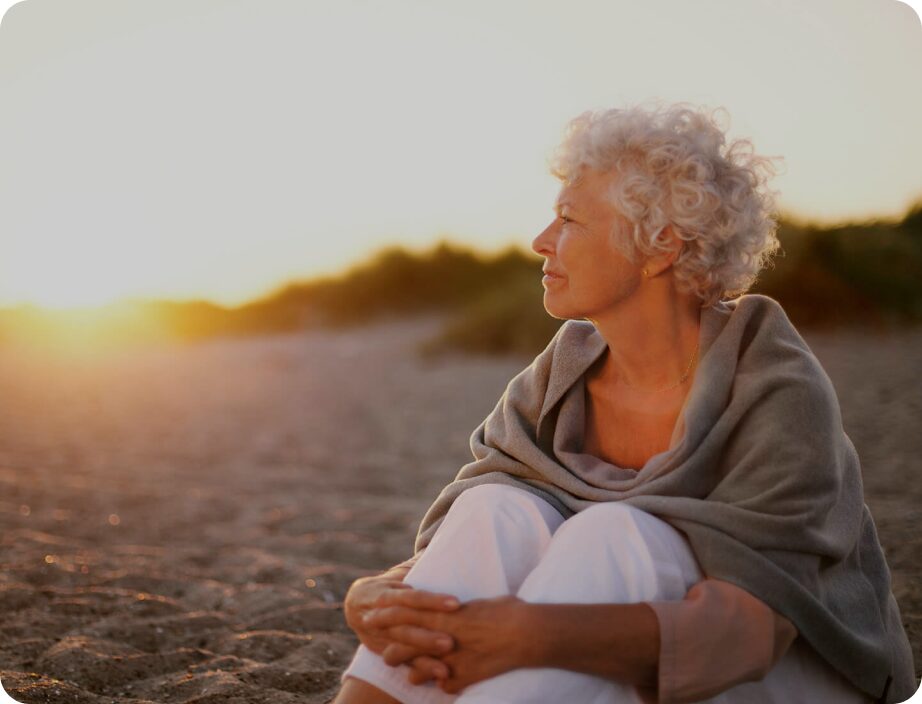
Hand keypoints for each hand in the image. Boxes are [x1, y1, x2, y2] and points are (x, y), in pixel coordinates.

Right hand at [343, 572, 460, 674]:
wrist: (354, 605)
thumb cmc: (387, 585)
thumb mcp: (397, 573)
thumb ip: (417, 565)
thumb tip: (440, 543)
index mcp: (385, 593)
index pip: (411, 596)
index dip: (432, 600)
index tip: (456, 603)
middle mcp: (379, 616)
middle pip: (405, 626)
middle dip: (426, 636)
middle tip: (451, 642)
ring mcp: (379, 636)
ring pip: (401, 647)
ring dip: (423, 656)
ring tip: (445, 667)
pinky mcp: (382, 651)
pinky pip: (401, 662)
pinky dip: (419, 669)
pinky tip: (438, 675)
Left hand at [366, 594, 533, 693]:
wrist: (526, 634)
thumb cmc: (507, 611)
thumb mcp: (479, 603)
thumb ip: (462, 610)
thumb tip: (458, 609)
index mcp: (443, 615)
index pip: (405, 613)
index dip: (387, 614)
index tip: (373, 615)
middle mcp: (442, 639)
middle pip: (404, 645)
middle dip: (391, 649)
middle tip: (381, 652)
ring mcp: (451, 661)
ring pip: (420, 671)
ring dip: (414, 673)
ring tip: (409, 675)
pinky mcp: (464, 678)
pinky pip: (446, 686)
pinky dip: (446, 685)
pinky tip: (445, 686)